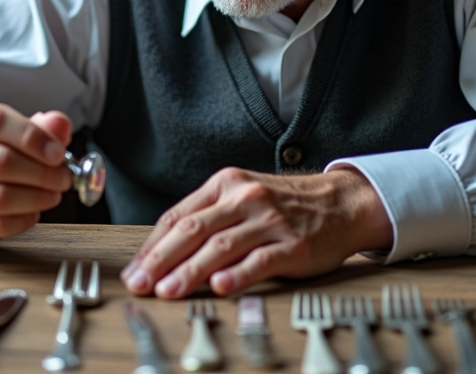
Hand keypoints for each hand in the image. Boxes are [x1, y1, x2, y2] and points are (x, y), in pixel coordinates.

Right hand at [0, 106, 72, 254]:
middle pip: (0, 162)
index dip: (32, 137)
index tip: (58, 152)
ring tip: (52, 195)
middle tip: (63, 179)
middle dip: (42, 173)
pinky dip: (24, 220)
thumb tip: (60, 125)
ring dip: (36, 198)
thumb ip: (42, 128)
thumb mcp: (16, 135)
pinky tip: (32, 212)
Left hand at [120, 166, 392, 298]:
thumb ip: (208, 217)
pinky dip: (237, 274)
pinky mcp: (293, 245)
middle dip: (161, 260)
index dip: (152, 246)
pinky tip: (220, 287)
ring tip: (169, 291)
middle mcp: (245, 198)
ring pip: (220, 247)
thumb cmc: (285, 205)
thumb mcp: (242, 197)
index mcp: (226, 184)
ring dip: (190, 271)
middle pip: (193, 230)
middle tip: (141, 284)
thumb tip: (163, 252)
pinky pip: (260, 260)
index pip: (179, 216)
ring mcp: (270, 221)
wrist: (340, 202)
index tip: (135, 270)